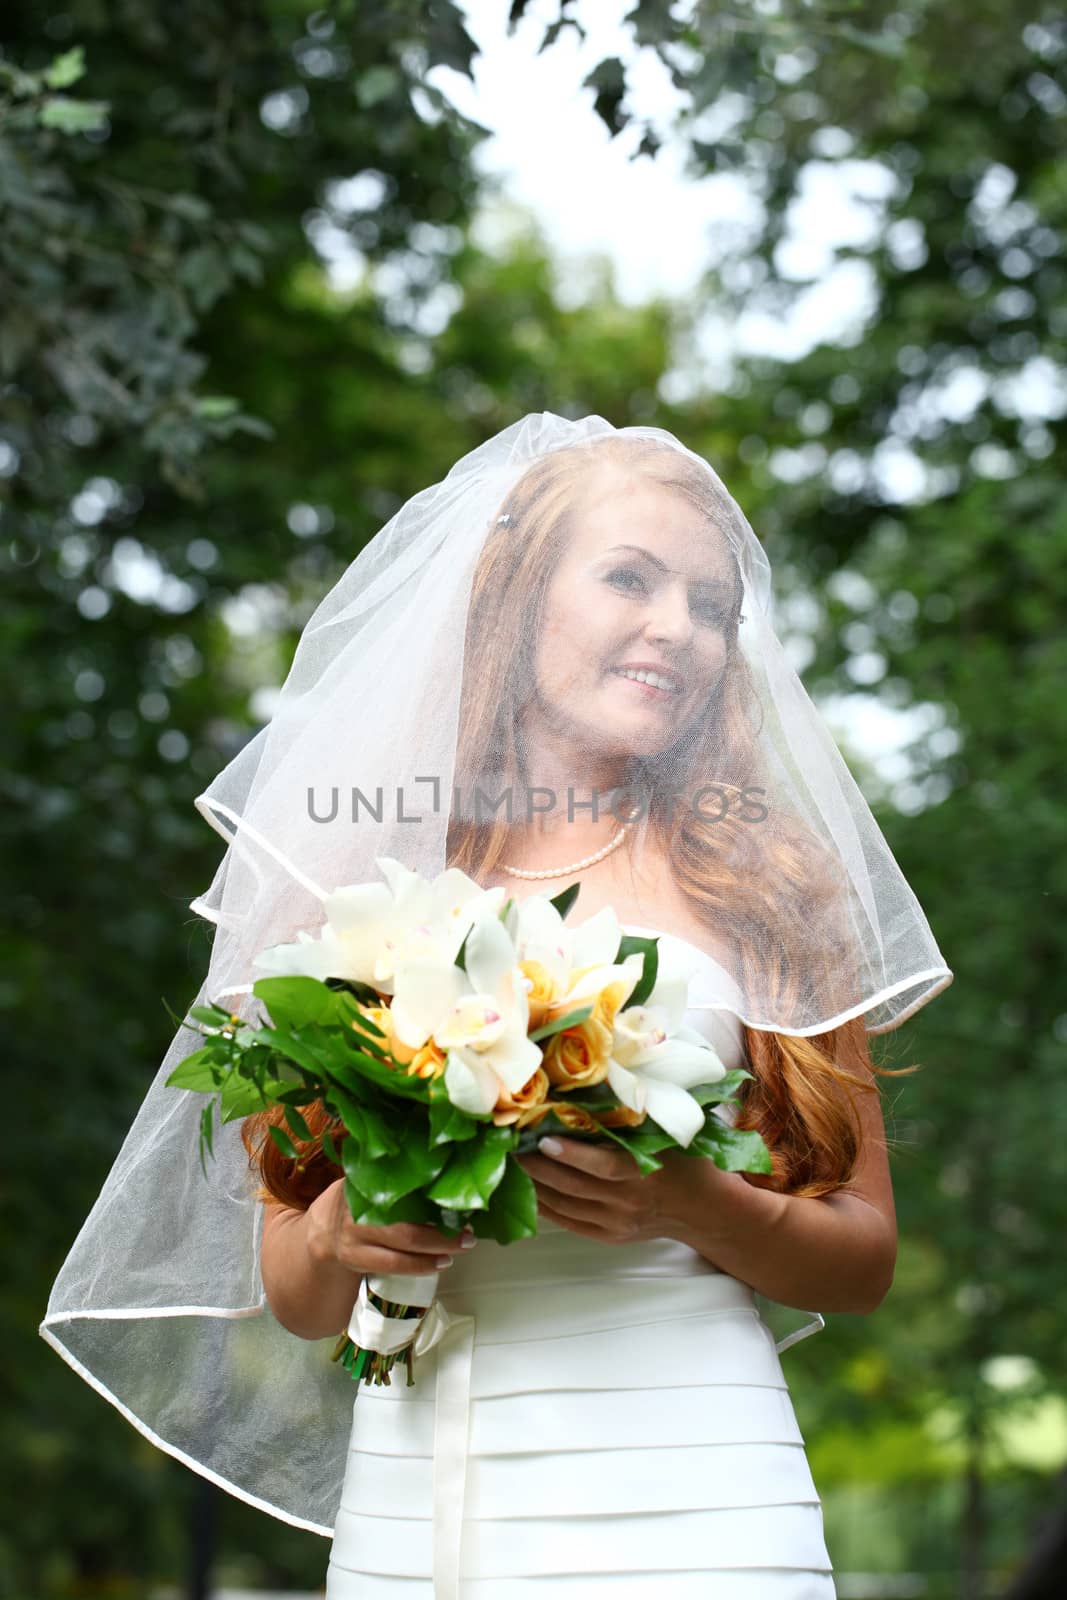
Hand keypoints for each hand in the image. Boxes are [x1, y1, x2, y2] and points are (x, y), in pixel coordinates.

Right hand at [304, 1177, 475, 1276]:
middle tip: (468, 1234)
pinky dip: (418, 1267)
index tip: (457, 1198)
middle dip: (441, 1235)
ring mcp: (355, 1239)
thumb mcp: (369, 1179)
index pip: (399, 1189)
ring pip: (399, 1252)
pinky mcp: (356, 1260)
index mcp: (364, 1186)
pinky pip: (392, 1267)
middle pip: (405, 1229)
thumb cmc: (360, 1198)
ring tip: (458, 1250)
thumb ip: (394, 1173)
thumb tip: (443, 1161)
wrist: (324, 1229)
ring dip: (433, 1254)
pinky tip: (438, 1263)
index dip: (430, 1196)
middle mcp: (357, 1212)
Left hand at [516, 1135, 729, 1245]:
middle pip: (572, 1186)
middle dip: (537, 1165)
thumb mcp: (668, 1133)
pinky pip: (568, 1222)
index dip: (570, 1154)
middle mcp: (627, 1202)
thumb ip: (638, 1115)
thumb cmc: (686, 1160)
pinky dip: (546, 1205)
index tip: (542, 1137)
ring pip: (564, 1205)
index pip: (601, 1166)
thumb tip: (603, 1078)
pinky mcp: (608, 1235)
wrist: (704, 1209)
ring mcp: (616, 1223)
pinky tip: (530, 1186)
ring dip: (535, 1183)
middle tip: (511, 1142)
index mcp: (644, 1172)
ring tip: (514, 1160)